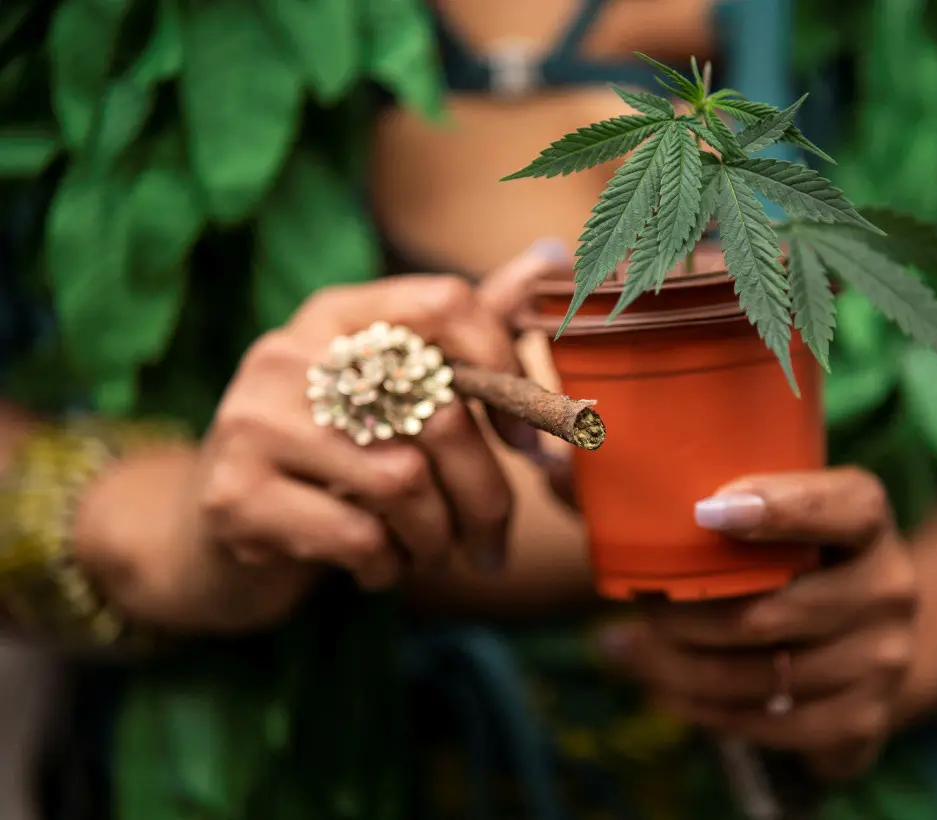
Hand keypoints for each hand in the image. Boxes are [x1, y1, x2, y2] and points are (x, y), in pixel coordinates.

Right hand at [199, 271, 536, 590]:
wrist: (217, 535)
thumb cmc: (334, 456)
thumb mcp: (395, 389)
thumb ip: (467, 329)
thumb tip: (552, 256)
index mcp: (337, 314)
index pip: (446, 303)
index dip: (504, 370)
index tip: (525, 440)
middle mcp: (289, 353)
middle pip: (440, 413)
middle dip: (486, 495)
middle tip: (493, 540)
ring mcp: (252, 421)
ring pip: (404, 481)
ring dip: (437, 537)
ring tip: (430, 551)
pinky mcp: (235, 496)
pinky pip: (359, 536)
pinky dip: (389, 566)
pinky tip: (379, 568)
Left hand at [600, 468, 916, 779]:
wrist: (852, 635)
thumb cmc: (774, 556)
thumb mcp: (736, 515)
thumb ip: (649, 489)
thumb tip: (553, 466)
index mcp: (866, 517)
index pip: (846, 505)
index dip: (783, 507)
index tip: (707, 511)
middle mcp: (889, 587)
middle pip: (775, 611)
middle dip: (687, 614)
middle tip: (639, 602)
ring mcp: (883, 661)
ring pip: (761, 678)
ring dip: (680, 667)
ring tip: (633, 646)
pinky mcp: (866, 722)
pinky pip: (767, 728)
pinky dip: (702, 710)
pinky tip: (666, 686)